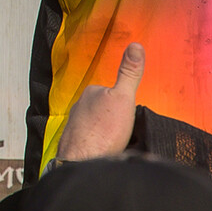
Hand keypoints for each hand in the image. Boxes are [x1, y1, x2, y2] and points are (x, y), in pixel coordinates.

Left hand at [58, 43, 145, 161]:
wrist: (82, 164)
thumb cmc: (101, 133)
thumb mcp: (124, 98)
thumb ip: (129, 73)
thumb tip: (135, 46)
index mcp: (91, 92)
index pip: (115, 93)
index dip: (126, 105)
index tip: (129, 116)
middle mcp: (80, 106)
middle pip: (107, 110)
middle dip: (117, 120)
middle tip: (125, 133)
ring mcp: (76, 126)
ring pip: (100, 126)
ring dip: (109, 135)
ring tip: (117, 144)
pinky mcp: (76, 145)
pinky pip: (94, 142)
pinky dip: (102, 146)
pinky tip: (107, 153)